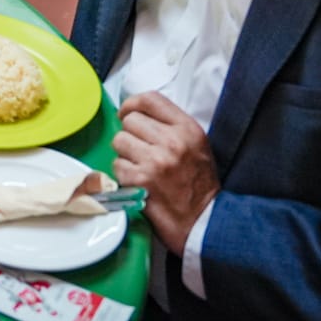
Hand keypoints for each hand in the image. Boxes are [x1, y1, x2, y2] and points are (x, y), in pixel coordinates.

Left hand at [113, 92, 219, 254]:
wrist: (203, 221)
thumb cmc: (198, 184)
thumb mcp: (195, 146)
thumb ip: (170, 126)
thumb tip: (135, 113)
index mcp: (187, 129)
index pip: (150, 99)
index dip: (132, 104)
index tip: (127, 113)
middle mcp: (172, 141)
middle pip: (130, 120)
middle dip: (130, 134)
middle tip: (140, 150)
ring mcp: (155, 161)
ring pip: (119, 140)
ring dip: (124, 154)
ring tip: (140, 166)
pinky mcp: (140, 180)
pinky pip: (117, 165)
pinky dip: (123, 174)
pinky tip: (138, 182)